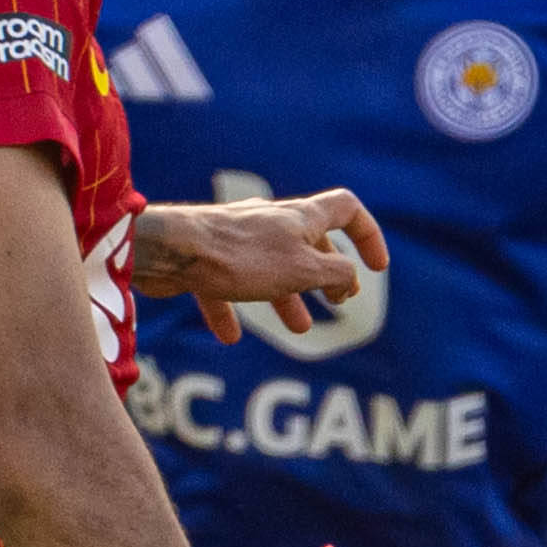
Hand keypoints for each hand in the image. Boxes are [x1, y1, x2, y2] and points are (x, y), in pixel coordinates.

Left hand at [138, 186, 385, 338]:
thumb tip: (349, 281)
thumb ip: (336, 274)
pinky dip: (233, 309)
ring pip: (271, 266)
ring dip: (288, 296)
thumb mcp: (304, 269)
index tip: (376, 267)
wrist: (170, 250)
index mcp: (299, 217)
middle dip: (327, 272)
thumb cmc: (241, 257)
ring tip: (299, 328)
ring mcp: (237, 238)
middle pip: (309, 241)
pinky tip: (230, 337)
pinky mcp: (206, 257)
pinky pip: (226, 284)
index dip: (368, 235)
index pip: (346, 210)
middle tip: (337, 301)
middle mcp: (270, 222)